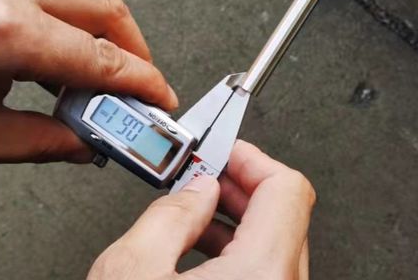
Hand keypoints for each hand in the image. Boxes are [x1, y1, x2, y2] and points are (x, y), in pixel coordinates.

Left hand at [0, 0, 176, 166]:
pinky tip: (52, 59)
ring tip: (90, 84)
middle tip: (137, 87)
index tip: (159, 100)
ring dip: (96, 33)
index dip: (139, 83)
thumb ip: (43, 140)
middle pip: (103, 5)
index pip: (100, 56)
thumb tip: (85, 142)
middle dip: (132, 46)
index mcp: (5, 28)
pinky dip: (61, 22)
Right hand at [88, 141, 314, 279]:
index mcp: (263, 273)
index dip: (249, 157)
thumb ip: (168, 214)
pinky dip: (238, 252)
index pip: (287, 187)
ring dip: (236, 218)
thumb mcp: (131, 270)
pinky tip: (198, 250)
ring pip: (276, 244)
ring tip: (193, 209)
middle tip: (202, 172)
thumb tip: (192, 187)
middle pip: (284, 213)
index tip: (221, 149)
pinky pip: (266, 271)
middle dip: (238, 183)